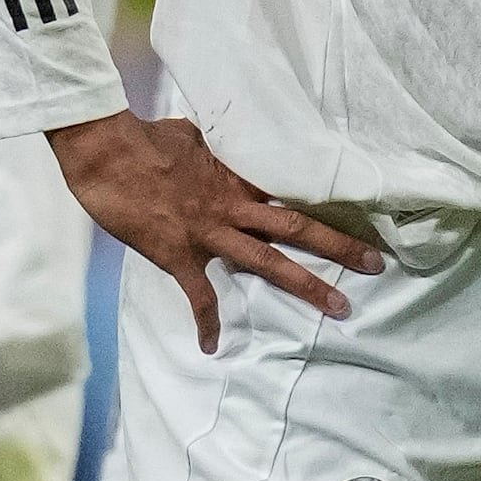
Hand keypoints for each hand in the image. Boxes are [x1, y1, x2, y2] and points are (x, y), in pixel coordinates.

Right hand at [53, 110, 385, 350]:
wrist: (106, 149)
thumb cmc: (142, 137)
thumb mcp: (189, 134)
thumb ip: (211, 149)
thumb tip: (213, 147)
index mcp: (236, 176)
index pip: (290, 191)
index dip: (324, 204)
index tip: (360, 214)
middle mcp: (232, 205)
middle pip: (296, 227)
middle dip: (338, 246)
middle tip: (374, 264)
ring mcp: (208, 231)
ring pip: (268, 261)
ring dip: (307, 285)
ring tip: (339, 307)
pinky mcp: (178, 252)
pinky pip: (199, 294)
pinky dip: (207, 322)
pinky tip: (212, 346)